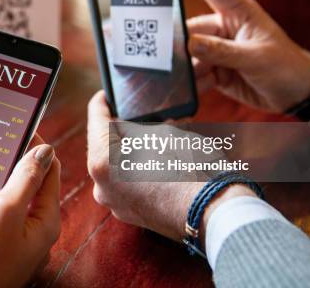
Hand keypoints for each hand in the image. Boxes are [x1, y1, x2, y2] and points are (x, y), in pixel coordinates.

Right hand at [0, 141, 60, 287]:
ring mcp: (15, 242)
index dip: (37, 145)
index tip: (20, 125)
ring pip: (13, 199)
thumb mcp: (6, 209)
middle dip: (18, 160)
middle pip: (33, 184)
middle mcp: (35, 232)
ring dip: (2, 177)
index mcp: (45, 220)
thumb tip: (45, 150)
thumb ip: (27, 178)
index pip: (50, 170)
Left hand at [87, 91, 254, 241]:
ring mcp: (117, 204)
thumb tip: (132, 128)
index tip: (105, 95)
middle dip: (119, 129)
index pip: (96, 121)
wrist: (214, 210)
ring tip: (152, 135)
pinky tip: (158, 159)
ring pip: (118, 167)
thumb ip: (137, 127)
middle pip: (105, 147)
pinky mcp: (134, 214)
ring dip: (131, 150)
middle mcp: (102, 187)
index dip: (102, 102)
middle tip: (133, 114)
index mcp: (102, 161)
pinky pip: (130, 185)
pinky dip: (139, 170)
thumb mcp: (161, 132)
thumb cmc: (188, 166)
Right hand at [178, 0, 309, 112]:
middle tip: (167, 55)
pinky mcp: (215, 70)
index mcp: (238, 12)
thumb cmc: (286, 66)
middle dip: (179, 44)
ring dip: (187, 68)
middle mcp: (225, 28)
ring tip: (190, 78)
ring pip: (190, 55)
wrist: (299, 94)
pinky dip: (192, 82)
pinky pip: (195, 74)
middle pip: (190, 31)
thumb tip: (191, 45)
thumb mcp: (256, 58)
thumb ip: (222, 52)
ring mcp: (218, 50)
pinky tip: (197, 89)